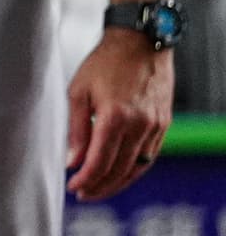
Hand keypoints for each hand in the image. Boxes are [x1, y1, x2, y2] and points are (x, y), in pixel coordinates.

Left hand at [65, 0, 177, 199]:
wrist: (140, 42)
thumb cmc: (104, 63)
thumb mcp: (79, 91)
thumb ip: (75, 128)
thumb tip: (72, 161)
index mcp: (116, 117)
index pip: (100, 161)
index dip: (86, 179)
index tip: (73, 186)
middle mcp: (140, 126)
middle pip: (120, 170)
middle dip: (100, 186)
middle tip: (83, 194)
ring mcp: (155, 127)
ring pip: (137, 167)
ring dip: (118, 182)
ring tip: (99, 188)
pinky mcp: (164, 124)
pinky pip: (149, 156)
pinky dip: (134, 168)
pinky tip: (120, 173)